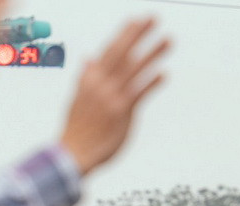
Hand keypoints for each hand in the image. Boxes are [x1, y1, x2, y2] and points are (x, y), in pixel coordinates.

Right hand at [59, 18, 169, 175]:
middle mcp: (100, 84)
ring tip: (168, 40)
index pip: (109, 50)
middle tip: (153, 18)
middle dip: (137, 34)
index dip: (123, 35)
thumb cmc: (76, 129)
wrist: (72, 154)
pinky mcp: (120, 112)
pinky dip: (150, 83)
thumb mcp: (77, 98)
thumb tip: (88, 58)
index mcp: (89, 79)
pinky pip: (138, 94)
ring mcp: (111, 97)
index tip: (135, 20)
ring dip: (152, 53)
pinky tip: (164, 74)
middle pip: (122, 53)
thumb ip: (86, 76)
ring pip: (134, 69)